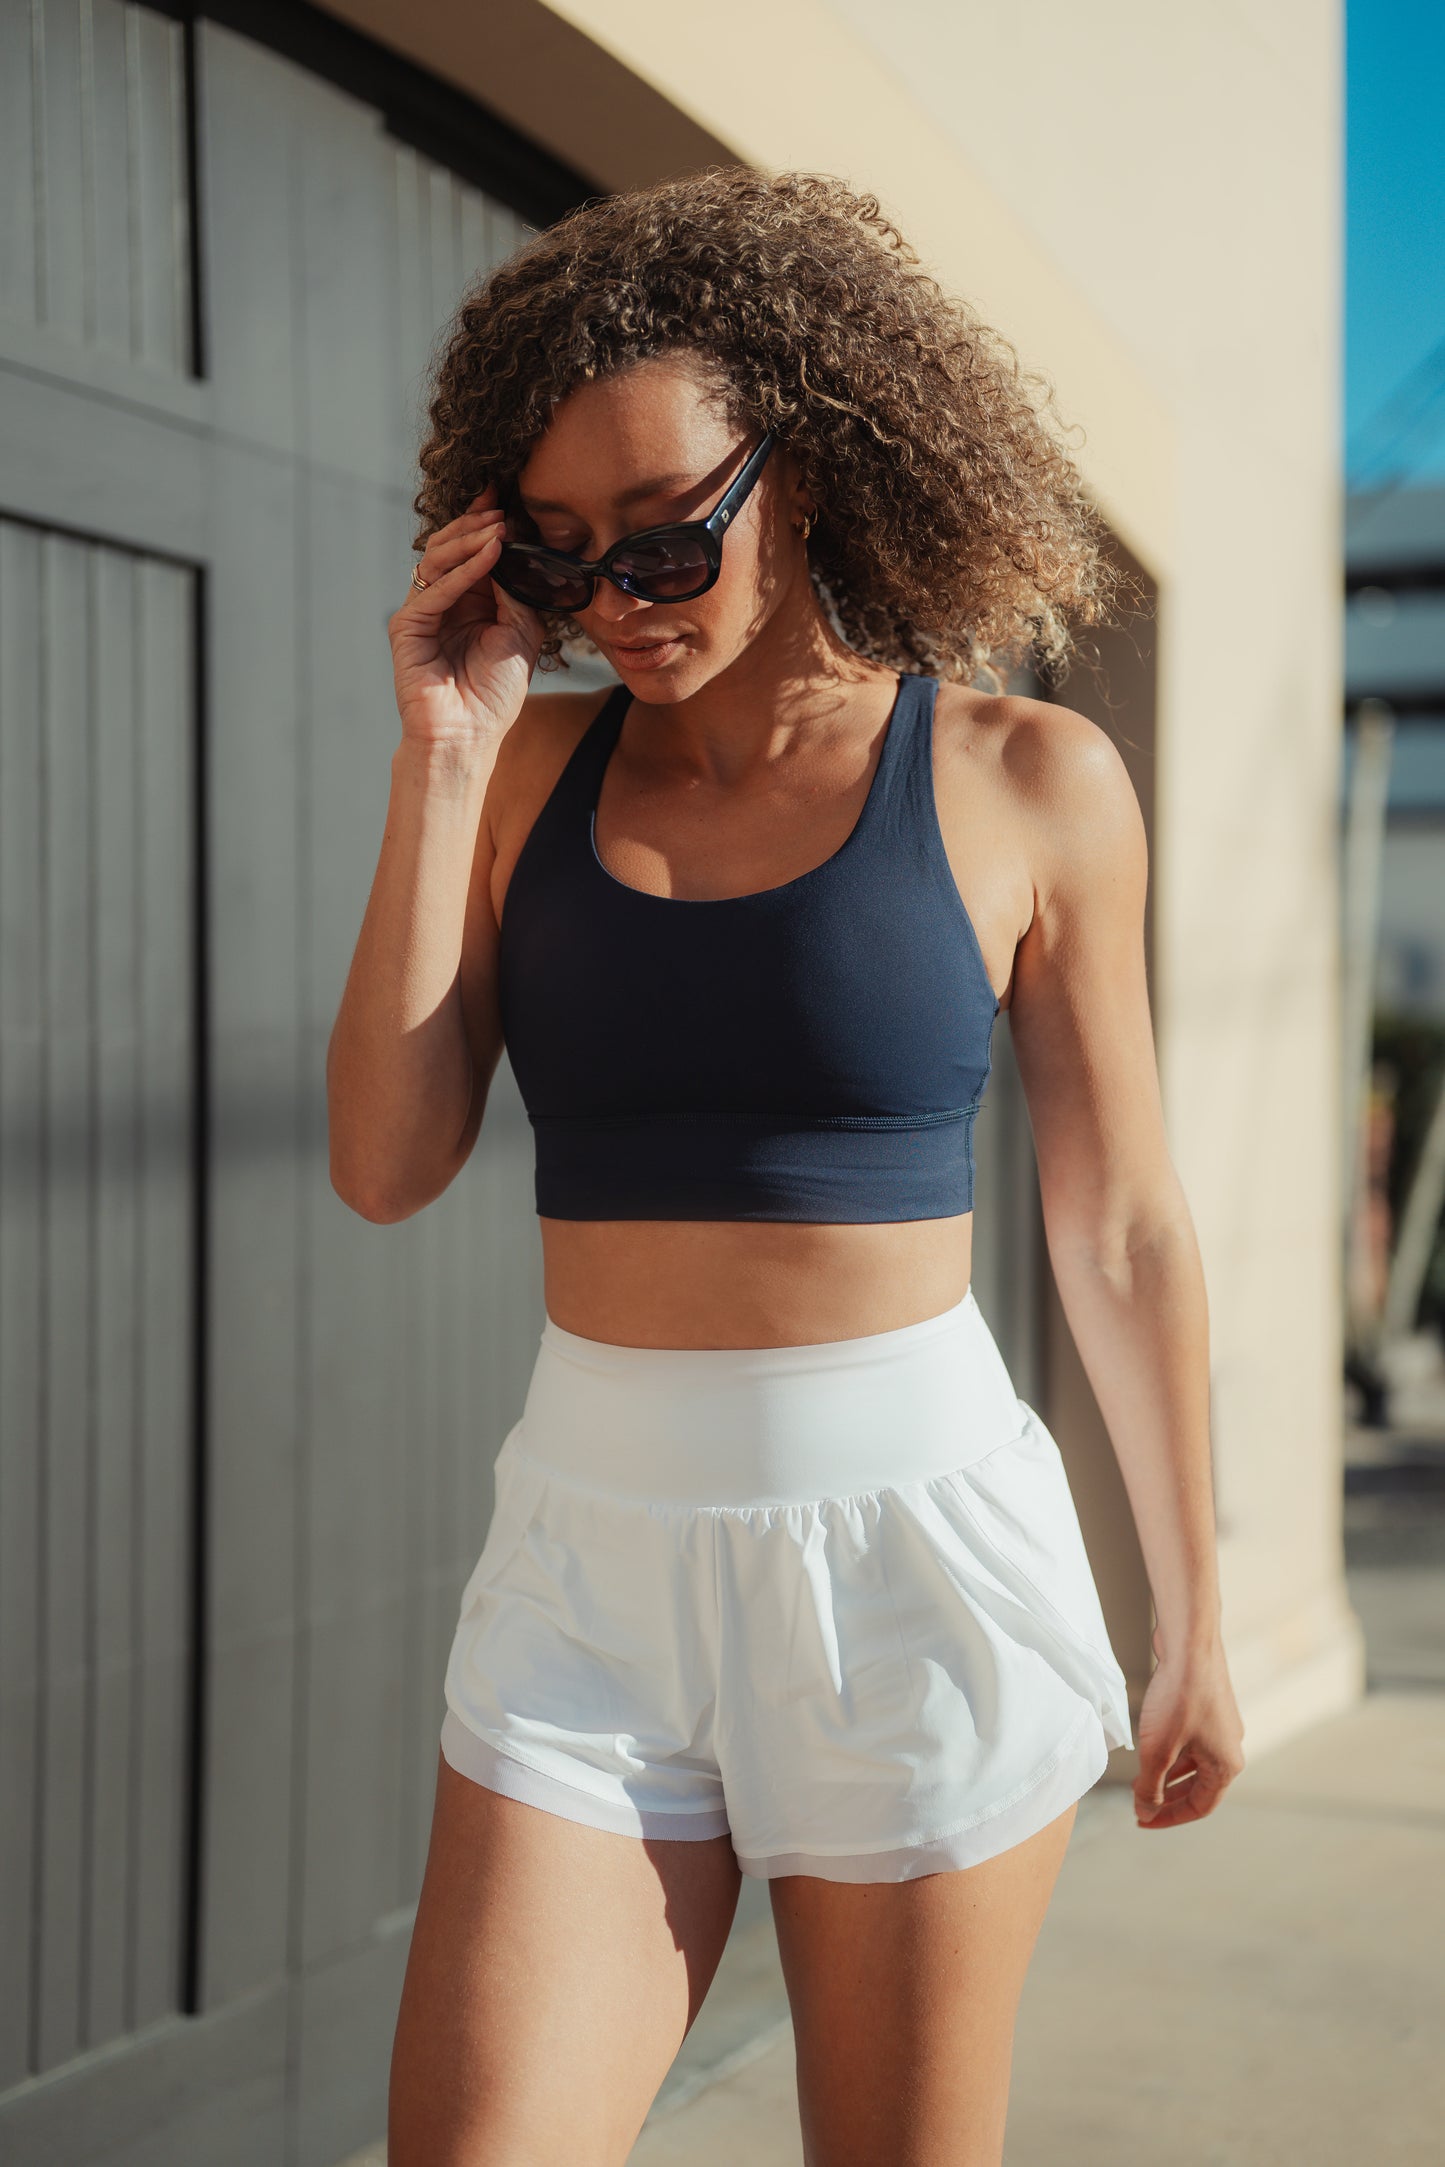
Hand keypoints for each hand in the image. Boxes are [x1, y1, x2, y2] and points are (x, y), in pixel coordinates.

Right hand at [388, 482, 546, 749]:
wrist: (468, 736)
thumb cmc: (494, 695)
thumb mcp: (520, 634)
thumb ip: (515, 591)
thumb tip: (509, 548)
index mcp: (471, 602)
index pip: (475, 551)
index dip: (486, 522)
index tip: (504, 493)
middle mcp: (445, 602)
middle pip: (452, 546)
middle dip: (476, 522)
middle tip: (501, 505)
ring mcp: (423, 612)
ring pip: (438, 558)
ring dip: (470, 539)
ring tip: (498, 527)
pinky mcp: (408, 625)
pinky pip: (435, 589)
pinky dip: (463, 570)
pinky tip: (489, 555)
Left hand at [1132, 1626, 1245, 1829]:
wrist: (1191, 1643)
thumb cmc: (1179, 1697)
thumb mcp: (1158, 1750)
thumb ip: (1151, 1786)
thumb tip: (1146, 1809)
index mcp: (1227, 1766)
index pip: (1200, 1807)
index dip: (1168, 1818)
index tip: (1142, 1820)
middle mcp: (1230, 1747)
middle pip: (1198, 1787)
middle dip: (1167, 1798)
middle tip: (1139, 1804)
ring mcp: (1221, 1725)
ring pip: (1193, 1762)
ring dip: (1168, 1774)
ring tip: (1140, 1780)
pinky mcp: (1209, 1706)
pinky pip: (1191, 1740)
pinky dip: (1172, 1751)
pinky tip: (1150, 1747)